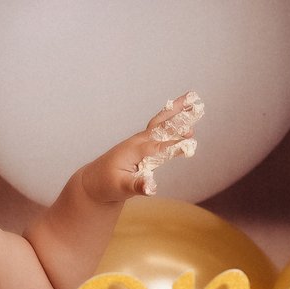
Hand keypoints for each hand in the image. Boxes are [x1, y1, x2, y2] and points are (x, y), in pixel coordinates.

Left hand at [85, 91, 204, 201]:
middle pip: (161, 125)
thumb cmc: (107, 185)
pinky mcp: (144, 144)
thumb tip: (151, 188)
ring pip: (161, 123)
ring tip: (194, 100)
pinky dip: (172, 120)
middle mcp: (138, 142)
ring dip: (177, 112)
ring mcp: (141, 141)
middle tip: (195, 100)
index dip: (174, 146)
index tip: (191, 144)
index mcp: (133, 151)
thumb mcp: (121, 188)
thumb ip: (138, 186)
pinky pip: (160, 128)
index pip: (157, 148)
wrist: (94, 181)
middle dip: (178, 114)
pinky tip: (184, 117)